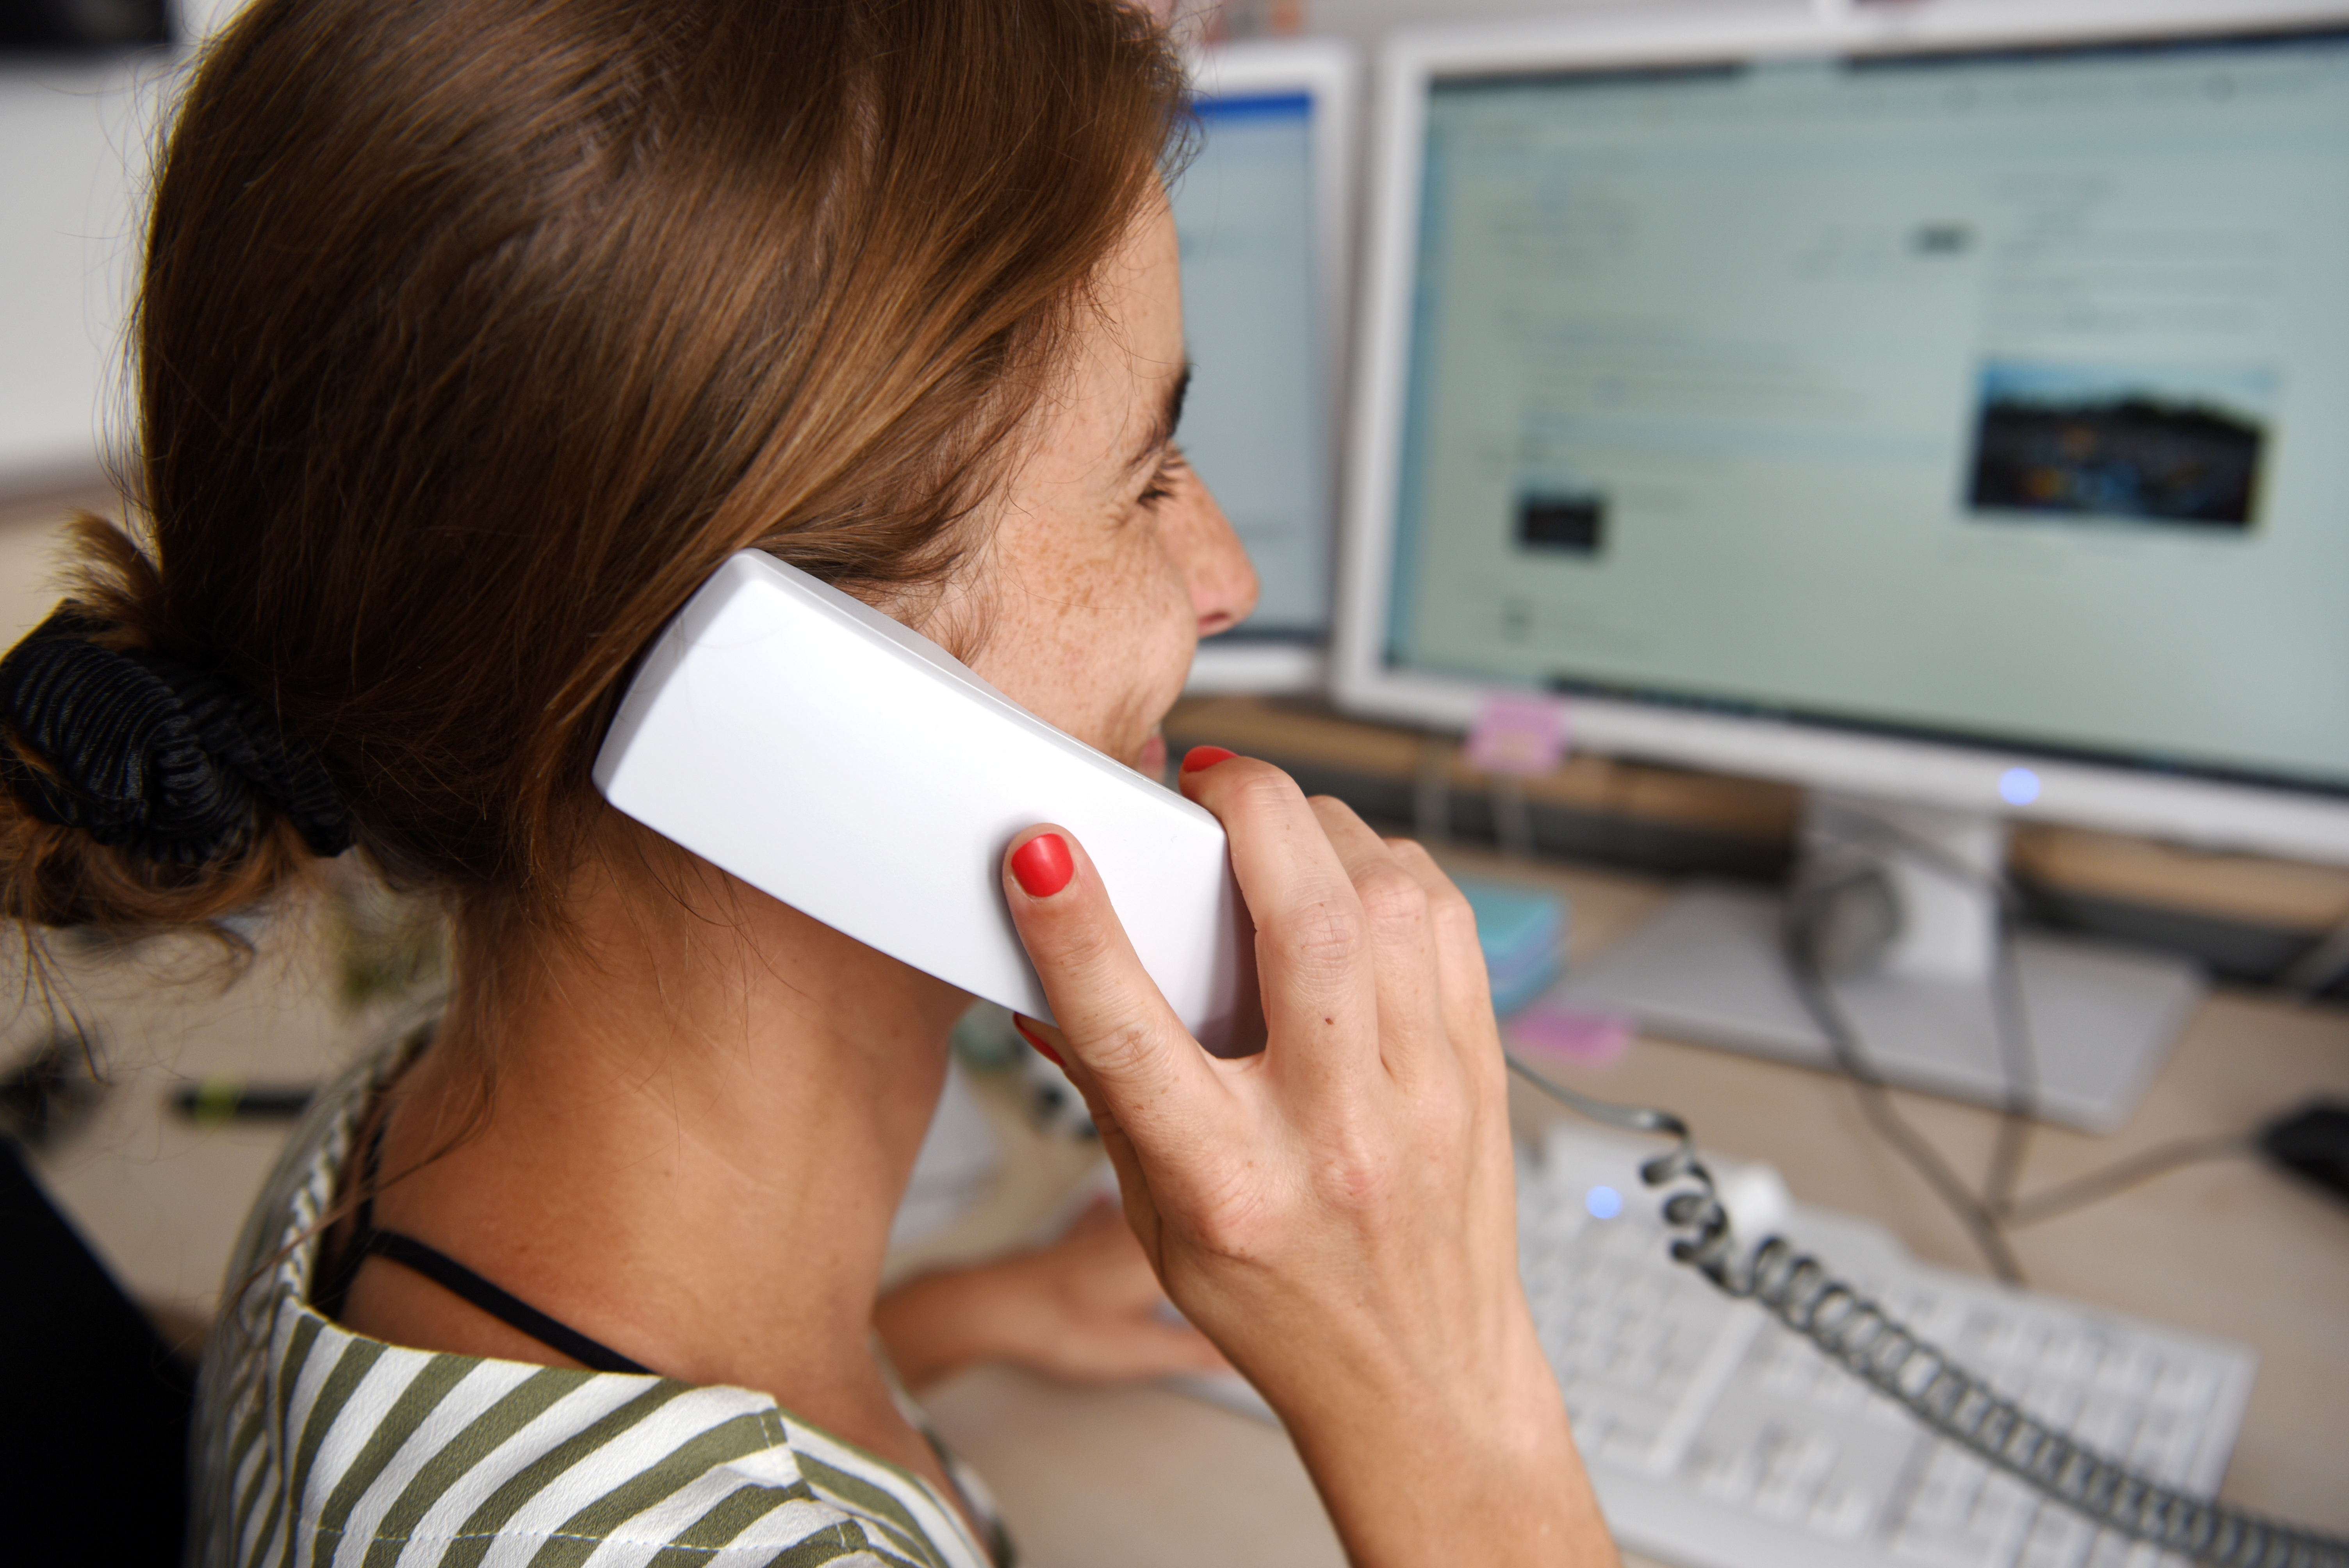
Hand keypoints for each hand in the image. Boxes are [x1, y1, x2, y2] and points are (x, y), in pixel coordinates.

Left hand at [873, 1199, 1227, 1390]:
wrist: (998, 1309)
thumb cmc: (1061, 1325)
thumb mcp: (1139, 1351)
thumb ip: (1193, 1350)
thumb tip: (1238, 1353)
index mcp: (1159, 1254)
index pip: (1214, 1236)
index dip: (1245, 1242)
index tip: (1271, 1243)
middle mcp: (1134, 1232)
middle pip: (1186, 1215)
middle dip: (1212, 1220)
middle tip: (1245, 1212)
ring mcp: (1102, 1232)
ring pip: (1150, 1208)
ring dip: (1173, 1206)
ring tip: (1197, 1199)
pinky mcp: (1075, 1241)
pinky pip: (1106, 1216)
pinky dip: (1118, 1211)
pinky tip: (1112, 1200)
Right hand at [1001, 754, 1614, 1565]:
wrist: (1421, 1383)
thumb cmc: (1283, 1308)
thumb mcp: (1157, 1221)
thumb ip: (1108, 1092)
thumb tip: (1041, 975)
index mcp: (1229, 1186)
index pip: (1135, 1037)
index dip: (1079, 929)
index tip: (1046, 851)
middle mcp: (1336, 1134)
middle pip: (1306, 923)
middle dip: (1248, 811)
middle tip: (1203, 783)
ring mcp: (1425, 1095)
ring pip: (1391, 899)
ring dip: (1322, 826)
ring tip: (1273, 824)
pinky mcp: (1479, 1069)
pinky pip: (1445, 921)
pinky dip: (1388, 868)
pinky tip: (1347, 872)